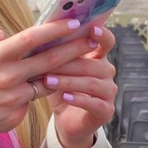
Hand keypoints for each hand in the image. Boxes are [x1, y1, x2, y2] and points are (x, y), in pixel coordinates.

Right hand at [0, 18, 98, 147]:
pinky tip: (33, 88)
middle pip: (50, 60)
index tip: (74, 22)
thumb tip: (10, 35)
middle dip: (75, 47)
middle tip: (92, 38)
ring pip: (47, 82)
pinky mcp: (17, 116)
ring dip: (63, 71)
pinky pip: (32, 100)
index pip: (31, 38)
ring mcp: (14, 99)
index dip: (55, 29)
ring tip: (79, 60)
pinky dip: (34, 91)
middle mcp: (7, 78)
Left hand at [36, 24, 117, 147]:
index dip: (102, 34)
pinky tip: (64, 97)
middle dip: (69, 63)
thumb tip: (39, 31)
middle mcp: (107, 72)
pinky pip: (94, 103)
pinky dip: (78, 99)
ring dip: (69, 81)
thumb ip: (55, 51)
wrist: (66, 119)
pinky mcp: (107, 110)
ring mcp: (109, 92)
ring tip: (48, 81)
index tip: (91, 28)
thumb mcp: (57, 68)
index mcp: (98, 57)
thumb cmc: (61, 87)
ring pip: (91, 83)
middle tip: (47, 63)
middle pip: (93, 64)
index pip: (107, 42)